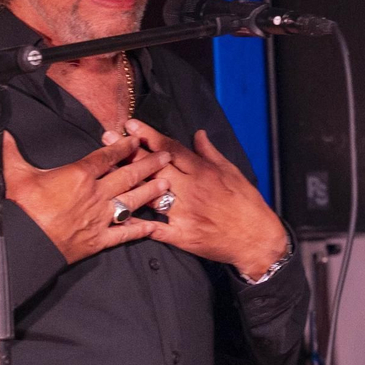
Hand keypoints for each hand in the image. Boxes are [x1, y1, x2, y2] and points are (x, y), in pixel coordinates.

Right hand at [2, 132, 169, 263]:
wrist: (24, 244)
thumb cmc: (20, 209)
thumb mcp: (14, 174)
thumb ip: (11, 152)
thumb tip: (2, 133)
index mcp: (78, 175)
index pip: (106, 157)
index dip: (123, 146)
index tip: (137, 139)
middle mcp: (95, 194)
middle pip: (128, 176)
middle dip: (148, 164)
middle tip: (165, 157)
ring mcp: (100, 217)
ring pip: (132, 201)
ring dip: (151, 192)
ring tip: (166, 184)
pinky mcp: (100, 239)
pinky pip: (125, 233)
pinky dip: (141, 230)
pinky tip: (155, 226)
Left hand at [118, 119, 287, 275]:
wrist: (257, 239)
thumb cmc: (246, 204)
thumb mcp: (233, 172)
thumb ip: (210, 153)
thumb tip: (197, 134)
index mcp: (204, 172)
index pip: (171, 149)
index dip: (149, 135)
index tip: (130, 125)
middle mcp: (192, 189)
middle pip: (155, 167)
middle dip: (130, 151)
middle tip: (107, 137)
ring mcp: (186, 213)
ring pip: (151, 194)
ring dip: (128, 181)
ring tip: (107, 170)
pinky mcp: (183, 235)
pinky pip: (155, 228)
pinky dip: (136, 223)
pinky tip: (118, 216)